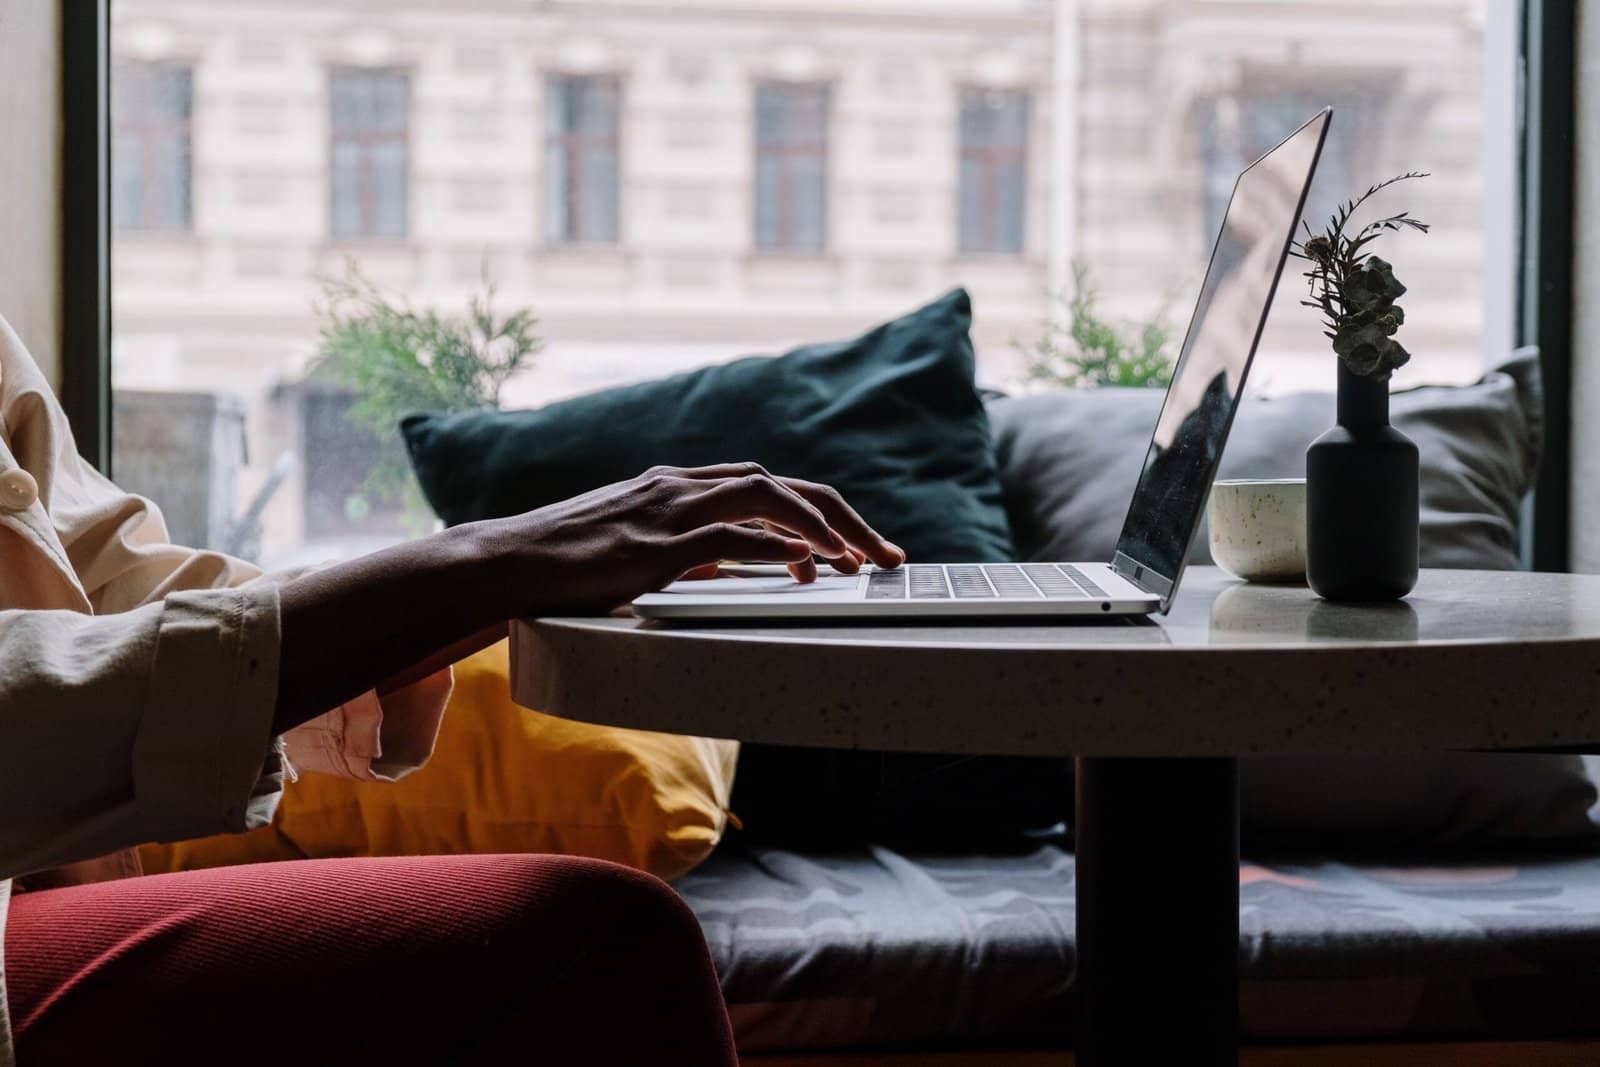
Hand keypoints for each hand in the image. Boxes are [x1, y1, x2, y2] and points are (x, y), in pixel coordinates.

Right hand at [473, 462, 904, 615]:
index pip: (769, 484)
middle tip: (887, 555)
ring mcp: (667, 511)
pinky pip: (727, 537)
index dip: (822, 510)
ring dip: (822, 526)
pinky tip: (805, 562)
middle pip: (784, 483)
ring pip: (766, 496)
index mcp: (679, 485)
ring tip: (859, 561)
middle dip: (844, 516)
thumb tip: (725, 567)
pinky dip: (773, 545)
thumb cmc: (563, 562)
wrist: (503, 561)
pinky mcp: (652, 546)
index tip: (858, 545)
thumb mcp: (636, 548)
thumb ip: (683, 549)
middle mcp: (681, 486)